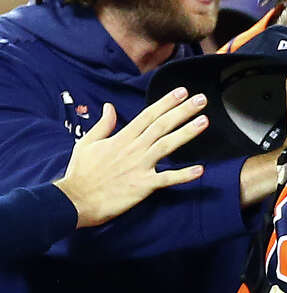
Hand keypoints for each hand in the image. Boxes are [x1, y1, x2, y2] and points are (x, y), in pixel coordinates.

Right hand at [55, 90, 206, 227]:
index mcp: (121, 138)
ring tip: (204, 121)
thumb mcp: (86, 143)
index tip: (182, 92)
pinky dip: (183, 175)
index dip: (166, 103)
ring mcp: (140, 166)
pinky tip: (200, 170)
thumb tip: (109, 106)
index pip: (148, 115)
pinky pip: (167, 179)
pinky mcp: (143, 185)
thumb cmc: (81, 172)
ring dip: (187, 133)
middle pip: (162, 125)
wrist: (75, 200)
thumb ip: (103, 124)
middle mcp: (133, 149)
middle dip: (182, 111)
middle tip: (201, 100)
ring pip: (167, 145)